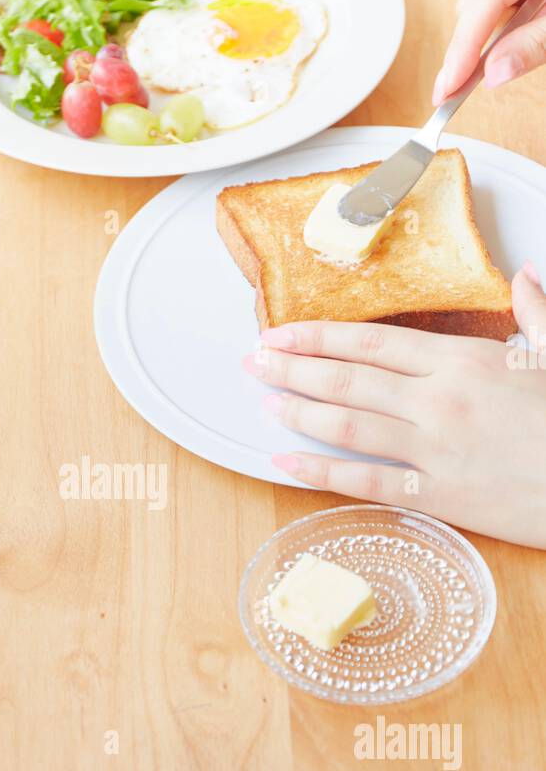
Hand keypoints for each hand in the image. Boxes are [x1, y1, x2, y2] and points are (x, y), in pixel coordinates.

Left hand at [244, 265, 545, 548]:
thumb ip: (537, 313)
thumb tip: (525, 274)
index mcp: (463, 361)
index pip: (373, 340)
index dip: (319, 335)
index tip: (280, 332)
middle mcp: (439, 400)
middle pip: (348, 377)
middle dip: (293, 367)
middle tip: (253, 362)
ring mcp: (435, 449)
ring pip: (348, 424)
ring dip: (298, 410)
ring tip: (263, 401)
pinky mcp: (439, 496)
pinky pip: (367, 481)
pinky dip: (320, 472)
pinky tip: (285, 464)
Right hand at [433, 0, 545, 103]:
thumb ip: (534, 46)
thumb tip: (492, 75)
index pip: (484, 2)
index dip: (460, 51)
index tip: (444, 90)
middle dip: (472, 45)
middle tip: (460, 91)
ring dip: (493, 35)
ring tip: (496, 63)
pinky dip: (511, 21)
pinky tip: (522, 37)